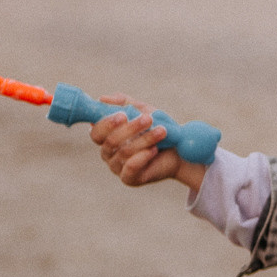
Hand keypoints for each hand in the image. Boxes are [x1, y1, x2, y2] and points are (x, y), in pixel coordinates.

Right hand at [90, 93, 204, 190]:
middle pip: (110, 142)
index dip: (106, 123)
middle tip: (148, 119)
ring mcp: (117, 167)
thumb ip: (124, 103)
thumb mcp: (143, 110)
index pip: (96, 132)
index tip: (123, 115)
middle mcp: (108, 153)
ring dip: (144, 139)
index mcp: (107, 136)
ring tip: (162, 131)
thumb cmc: (158, 128)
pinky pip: (130, 168)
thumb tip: (103, 98)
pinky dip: (142, 157)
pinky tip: (154, 149)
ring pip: (124, 152)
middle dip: (130, 129)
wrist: (179, 151)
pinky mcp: (129, 178)